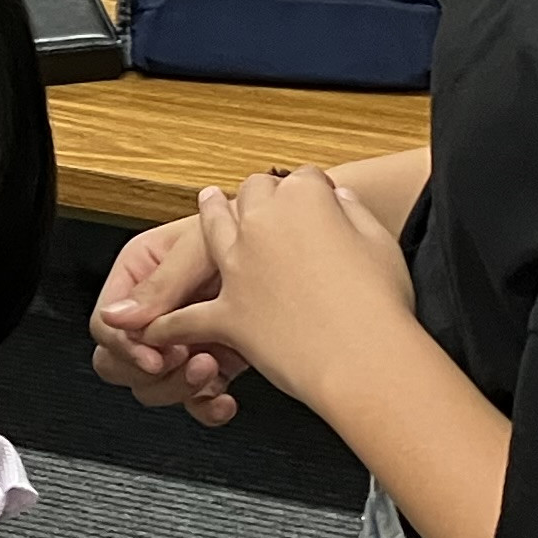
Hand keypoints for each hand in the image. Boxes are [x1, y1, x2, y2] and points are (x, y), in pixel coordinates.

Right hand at [89, 212, 248, 425]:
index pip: (107, 324)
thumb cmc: (250, 227)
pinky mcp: (213, 361)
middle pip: (121, 364)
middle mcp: (156, 312)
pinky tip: (224, 398)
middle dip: (151, 371)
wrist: (295, 246)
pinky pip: (195, 400)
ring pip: (155, 386)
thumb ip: (160, 285)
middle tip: (184, 358)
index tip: (155, 356)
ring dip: (180, 387)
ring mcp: (183, 340)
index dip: (125, 347)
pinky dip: (207, 407)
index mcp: (140, 275)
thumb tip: (114, 316)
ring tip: (211, 366)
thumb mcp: (201, 247)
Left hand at [139, 169, 422, 417]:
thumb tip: (341, 197)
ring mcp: (239, 267)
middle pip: (251, 194)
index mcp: (304, 200)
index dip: (311, 190)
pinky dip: (170, 325)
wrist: (365, 357)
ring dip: (208, 217)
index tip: (318, 197)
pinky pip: (189, 318)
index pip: (302, 180)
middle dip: (257, 196)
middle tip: (263, 202)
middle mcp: (262, 225)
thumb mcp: (379, 242)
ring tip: (206, 205)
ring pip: (212, 232)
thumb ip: (353, 213)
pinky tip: (156, 327)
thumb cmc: (381, 306)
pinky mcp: (228, 313)